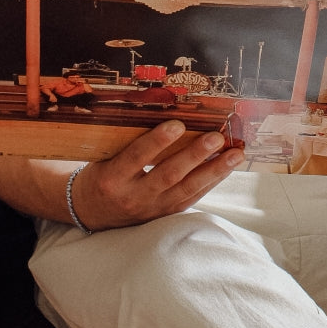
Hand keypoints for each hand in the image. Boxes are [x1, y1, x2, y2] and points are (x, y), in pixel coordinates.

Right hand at [69, 121, 244, 230]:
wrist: (91, 211)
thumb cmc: (103, 173)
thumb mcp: (107, 157)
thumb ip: (132, 141)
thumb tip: (169, 112)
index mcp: (112, 177)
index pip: (136, 157)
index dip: (157, 141)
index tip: (178, 124)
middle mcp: (132, 196)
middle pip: (168, 175)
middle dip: (195, 155)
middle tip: (217, 138)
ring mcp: (151, 209)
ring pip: (186, 190)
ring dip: (214, 171)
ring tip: (235, 154)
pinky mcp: (164, 215)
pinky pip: (191, 198)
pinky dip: (212, 181)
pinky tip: (227, 167)